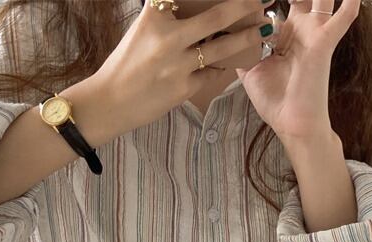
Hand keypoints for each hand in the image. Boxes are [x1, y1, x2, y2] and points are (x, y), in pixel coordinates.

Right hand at [89, 0, 277, 138]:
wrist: (111, 101)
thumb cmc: (125, 64)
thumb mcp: (143, 29)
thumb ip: (166, 16)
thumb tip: (189, 9)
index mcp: (155, 16)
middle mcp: (168, 37)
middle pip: (216, 17)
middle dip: (243, 7)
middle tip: (259, 2)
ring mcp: (178, 64)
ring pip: (221, 48)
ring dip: (245, 38)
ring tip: (260, 30)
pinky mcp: (184, 87)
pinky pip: (211, 73)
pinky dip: (220, 66)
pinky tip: (228, 62)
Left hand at [234, 0, 360, 142]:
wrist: (293, 124)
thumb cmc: (276, 102)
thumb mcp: (250, 72)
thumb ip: (242, 50)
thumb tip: (227, 36)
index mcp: (285, 35)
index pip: (277, 2)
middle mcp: (302, 30)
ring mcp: (314, 34)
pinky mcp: (324, 43)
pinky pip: (343, 18)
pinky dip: (350, 3)